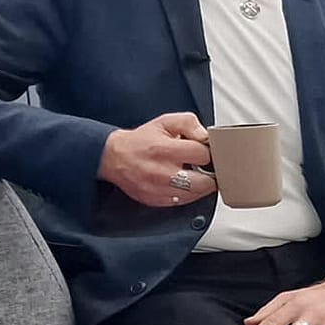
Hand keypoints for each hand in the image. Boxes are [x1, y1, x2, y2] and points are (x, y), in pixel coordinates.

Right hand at [99, 112, 215, 207]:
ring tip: (193, 175)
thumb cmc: (142, 140)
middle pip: (205, 182)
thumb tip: (205, 136)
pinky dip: (188, 194)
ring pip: (196, 195)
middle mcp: (162, 173)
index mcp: (164, 150)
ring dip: (200, 186)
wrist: (114, 157)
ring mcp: (158, 190)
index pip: (202, 155)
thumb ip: (189, 123)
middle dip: (209, 174)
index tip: (202, 151)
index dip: (207, 152)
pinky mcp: (156, 200)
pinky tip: (183, 184)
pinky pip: (183, 202)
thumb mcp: (165, 122)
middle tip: (204, 168)